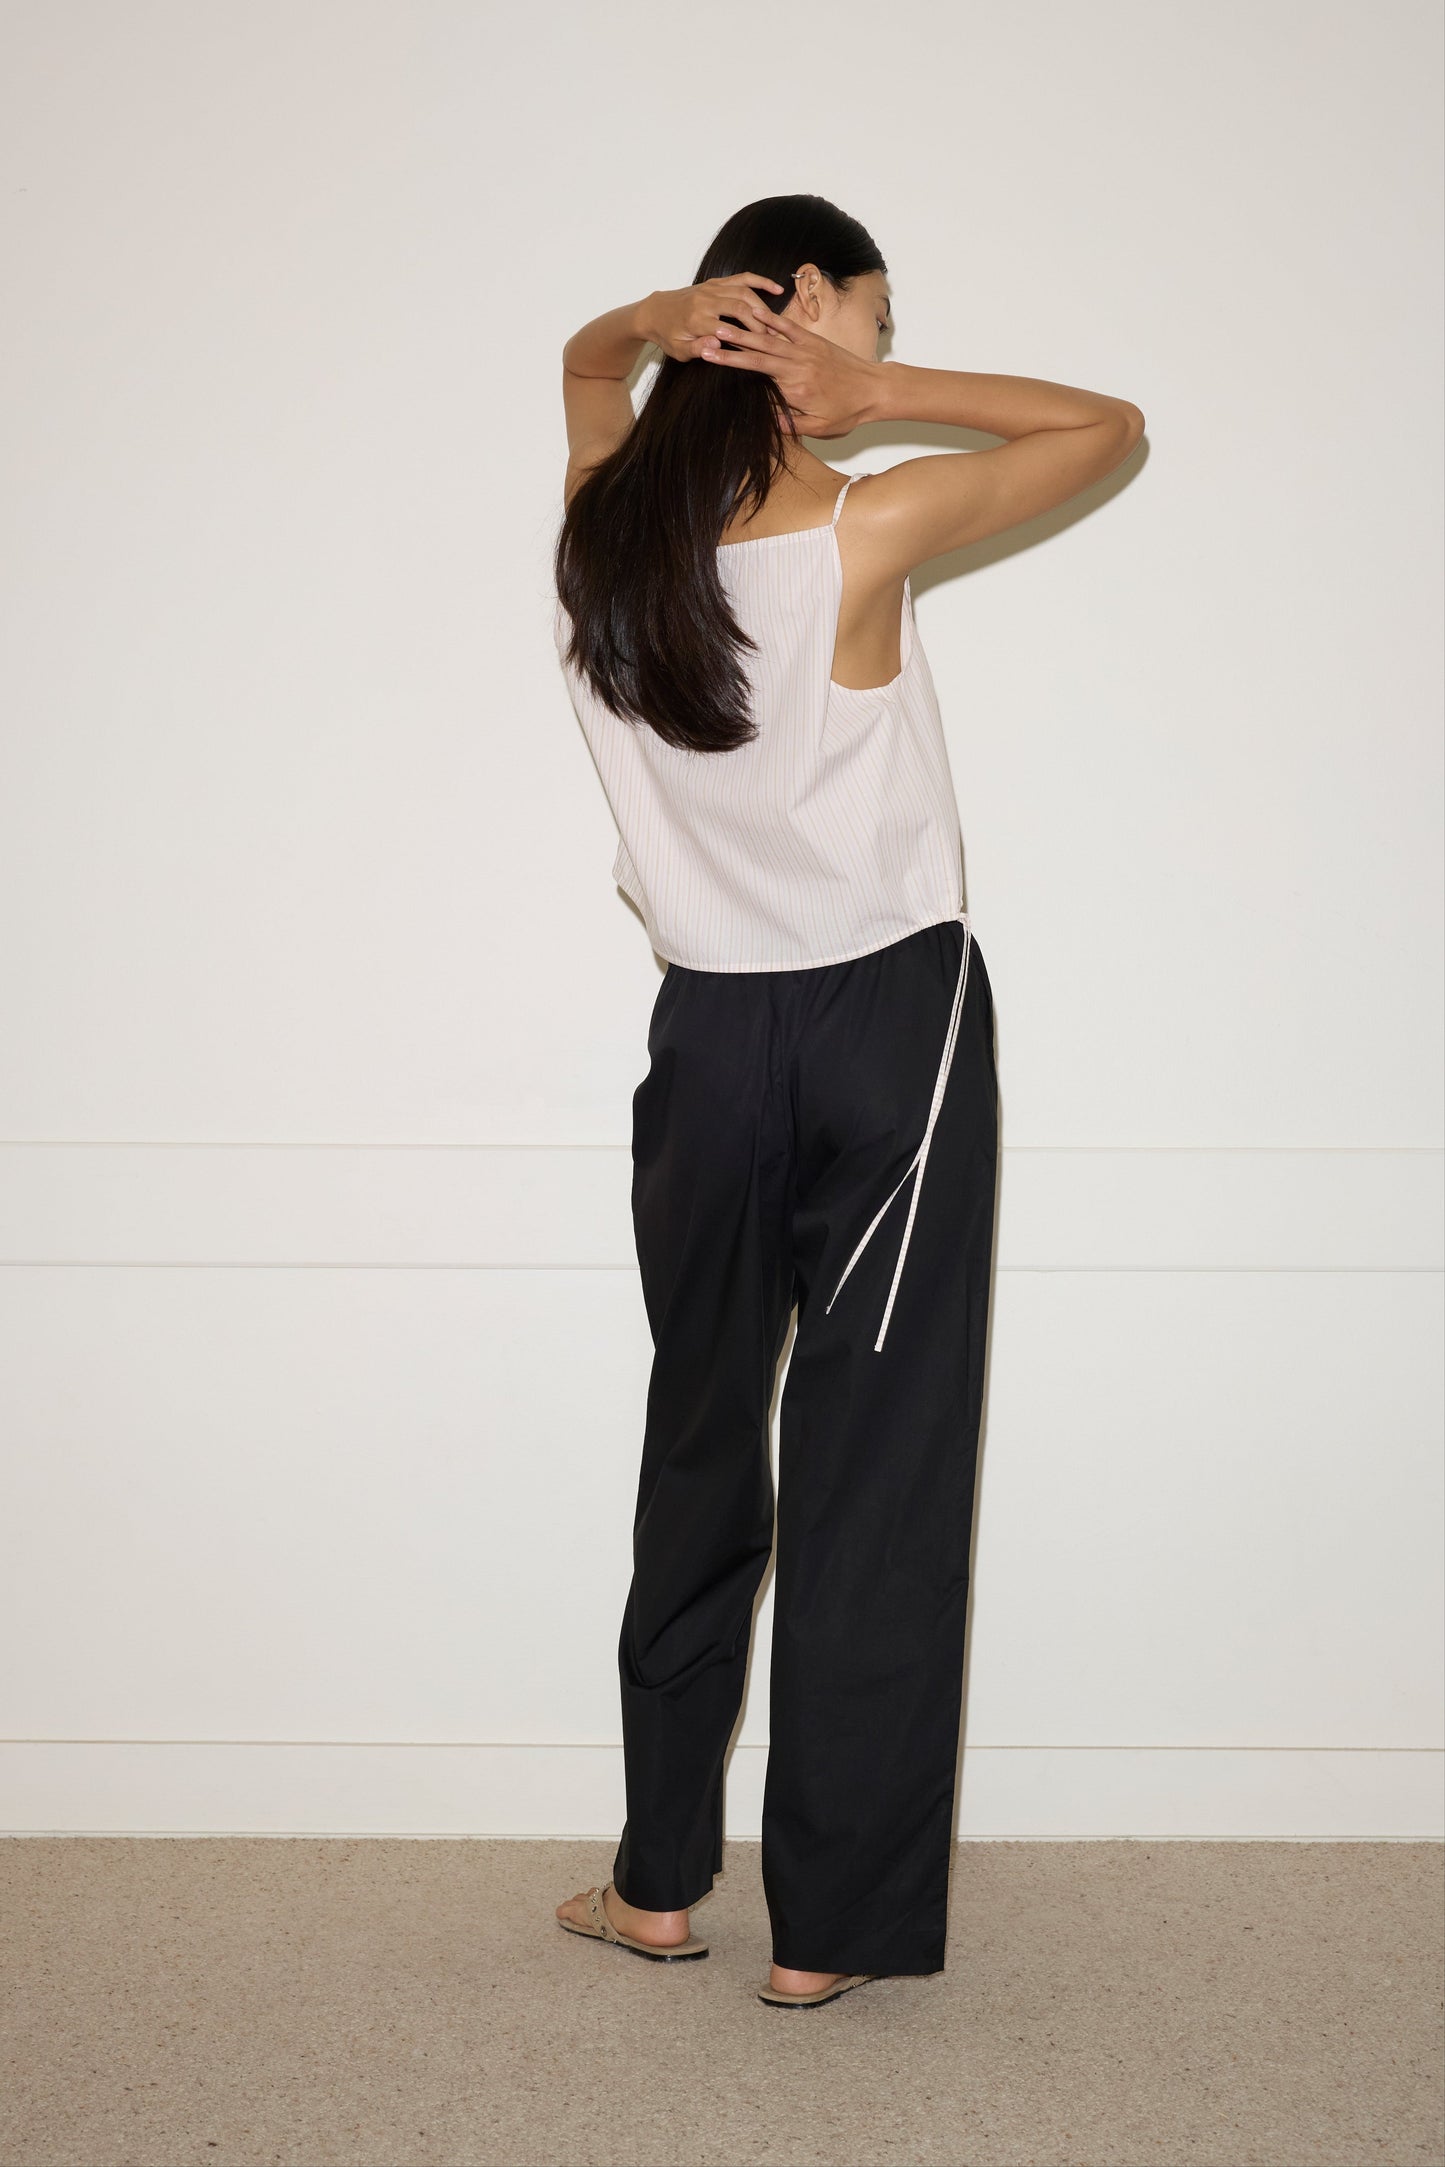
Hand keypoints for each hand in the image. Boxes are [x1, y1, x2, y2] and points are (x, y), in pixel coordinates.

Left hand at [643, 275, 787, 363]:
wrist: (655, 312)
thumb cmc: (668, 335)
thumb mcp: (679, 350)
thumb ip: (697, 348)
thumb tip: (717, 345)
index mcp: (696, 319)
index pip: (728, 328)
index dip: (747, 339)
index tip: (761, 350)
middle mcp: (705, 300)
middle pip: (740, 307)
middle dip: (759, 323)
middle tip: (772, 338)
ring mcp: (712, 287)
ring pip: (744, 291)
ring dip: (763, 306)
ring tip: (775, 323)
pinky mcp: (716, 282)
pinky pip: (742, 278)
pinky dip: (761, 281)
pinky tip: (777, 288)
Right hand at [697, 311, 883, 437]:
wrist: (875, 390)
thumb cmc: (847, 412)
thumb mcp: (817, 427)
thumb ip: (789, 423)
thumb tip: (763, 420)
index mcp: (795, 387)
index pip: (756, 372)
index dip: (731, 363)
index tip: (709, 357)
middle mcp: (798, 364)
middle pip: (758, 351)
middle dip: (731, 344)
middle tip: (708, 337)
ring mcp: (806, 350)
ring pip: (770, 337)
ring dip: (745, 330)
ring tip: (723, 323)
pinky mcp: (814, 341)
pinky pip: (789, 328)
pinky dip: (771, 320)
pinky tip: (755, 312)